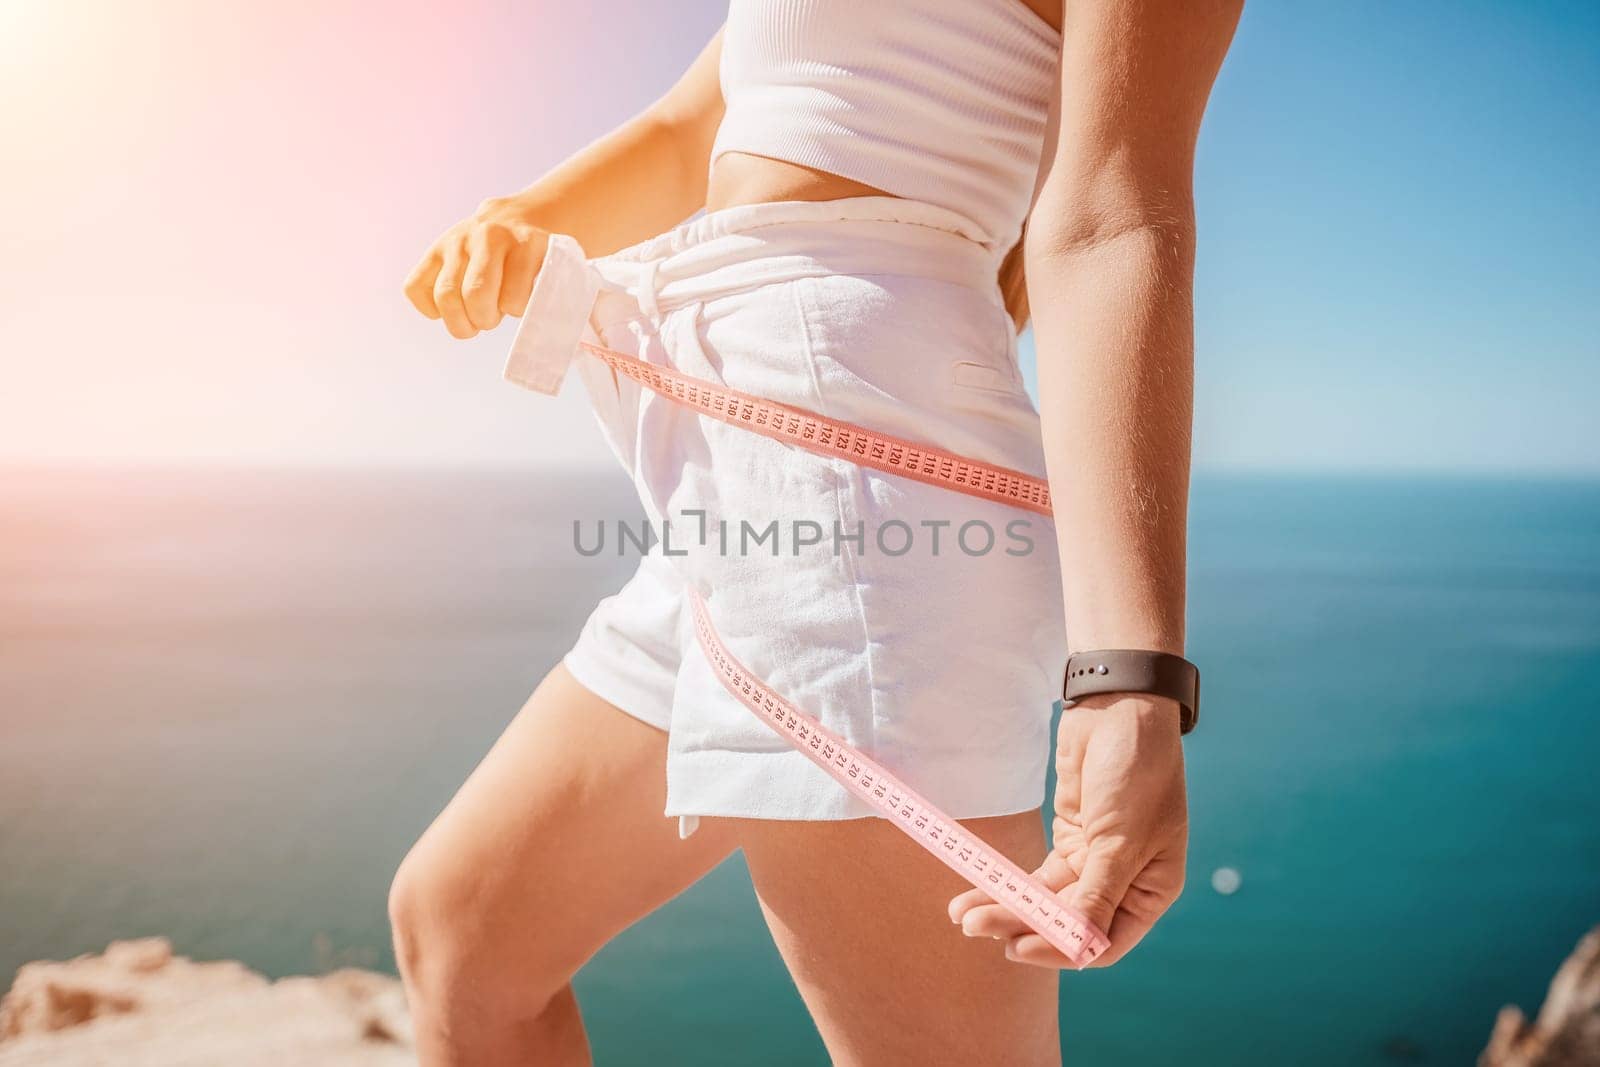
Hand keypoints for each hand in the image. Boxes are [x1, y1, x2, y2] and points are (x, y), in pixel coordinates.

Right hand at [403, 196, 548, 338]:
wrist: (519, 217)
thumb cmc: (539, 258)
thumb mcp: (555, 268)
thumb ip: (551, 294)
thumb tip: (539, 332)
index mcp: (526, 243)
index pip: (513, 298)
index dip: (516, 312)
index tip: (520, 305)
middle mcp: (488, 236)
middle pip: (475, 296)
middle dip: (484, 320)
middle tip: (492, 319)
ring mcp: (457, 241)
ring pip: (446, 296)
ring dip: (460, 321)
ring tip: (473, 319)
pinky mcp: (434, 249)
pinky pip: (416, 288)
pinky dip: (430, 308)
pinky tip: (451, 307)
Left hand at [949, 693, 1187, 966]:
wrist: (1118, 708)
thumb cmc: (1137, 772)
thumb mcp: (1121, 838)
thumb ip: (1097, 894)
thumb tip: (1081, 946)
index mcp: (1152, 890)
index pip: (1104, 942)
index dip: (1061, 951)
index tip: (1018, 948)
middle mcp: (1124, 883)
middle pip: (1067, 923)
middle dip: (1021, 925)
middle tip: (975, 928)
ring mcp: (1094, 861)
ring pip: (1046, 901)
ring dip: (1006, 907)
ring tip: (963, 915)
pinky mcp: (1068, 838)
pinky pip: (1035, 875)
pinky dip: (1007, 883)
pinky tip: (976, 893)